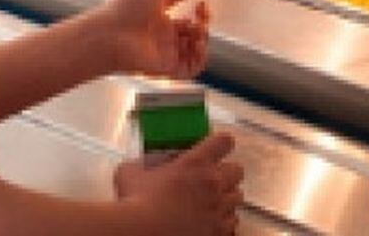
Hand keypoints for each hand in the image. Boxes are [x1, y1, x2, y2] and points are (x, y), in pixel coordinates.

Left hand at [102, 0, 210, 78]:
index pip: (184, 11)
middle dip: (203, 21)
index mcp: (158, 14)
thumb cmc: (124, 8)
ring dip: (204, 39)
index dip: (197, 6)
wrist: (109, 36)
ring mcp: (165, 51)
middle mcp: (163, 33)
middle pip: (192, 31)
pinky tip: (199, 46)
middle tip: (202, 14)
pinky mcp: (167, 67)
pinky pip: (191, 69)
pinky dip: (200, 59)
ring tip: (199, 30)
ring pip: (194, 49)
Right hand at [115, 133, 242, 234]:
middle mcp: (213, 183)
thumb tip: (137, 164)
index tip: (214, 148)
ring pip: (238, 197)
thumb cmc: (135, 203)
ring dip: (227, 198)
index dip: (220, 143)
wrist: (140, 233)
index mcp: (195, 163)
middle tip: (212, 179)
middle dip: (227, 173)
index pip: (224, 141)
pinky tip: (210, 223)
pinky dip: (224, 223)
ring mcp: (218, 209)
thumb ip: (140, 164)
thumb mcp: (130, 173)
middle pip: (237, 170)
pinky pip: (232, 224)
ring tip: (212, 203)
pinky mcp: (218, 232)